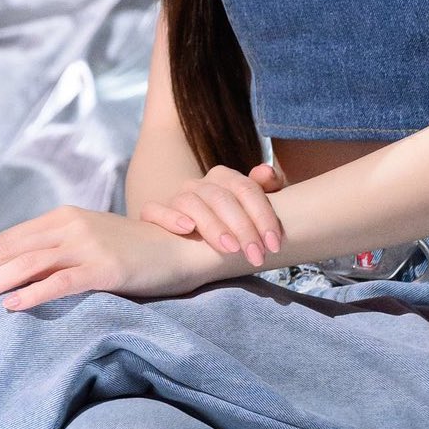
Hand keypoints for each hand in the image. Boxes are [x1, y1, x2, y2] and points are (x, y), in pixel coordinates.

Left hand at [0, 205, 214, 312]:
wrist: (181, 249)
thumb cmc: (134, 251)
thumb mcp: (90, 241)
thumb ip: (58, 250)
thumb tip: (17, 276)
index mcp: (65, 216)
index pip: (10, 238)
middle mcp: (72, 225)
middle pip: (12, 249)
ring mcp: (89, 245)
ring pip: (29, 263)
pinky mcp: (106, 268)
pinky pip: (61, 281)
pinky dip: (33, 293)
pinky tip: (13, 306)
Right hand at [140, 163, 285, 266]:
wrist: (194, 237)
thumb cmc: (233, 225)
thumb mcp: (253, 209)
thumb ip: (265, 188)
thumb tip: (266, 172)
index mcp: (224, 177)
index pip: (246, 189)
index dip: (263, 215)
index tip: (274, 244)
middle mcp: (199, 184)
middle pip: (222, 198)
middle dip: (243, 228)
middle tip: (256, 255)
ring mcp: (176, 197)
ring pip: (191, 203)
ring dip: (213, 226)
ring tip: (230, 249)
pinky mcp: (154, 214)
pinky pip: (154, 210)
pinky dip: (169, 217)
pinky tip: (188, 229)